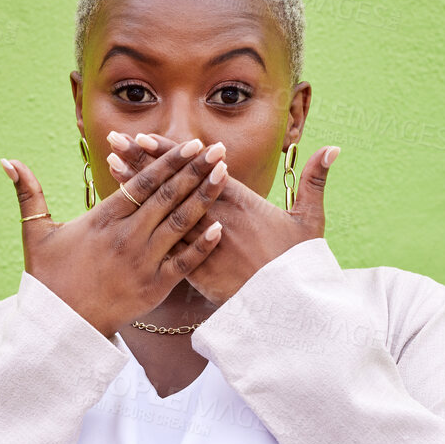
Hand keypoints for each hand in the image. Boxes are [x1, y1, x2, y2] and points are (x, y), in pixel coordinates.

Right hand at [0, 139, 227, 336]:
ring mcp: (143, 262)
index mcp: (103, 219)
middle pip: (167, 196)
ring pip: (180, 223)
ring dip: (204, 197)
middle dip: (194, 170)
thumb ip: (28, 194)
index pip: (141, 182)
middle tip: (217, 149)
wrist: (60, 326)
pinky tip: (219, 227)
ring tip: (223, 175)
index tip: (189, 144)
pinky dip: (202, 245)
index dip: (167, 161)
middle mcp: (126, 237)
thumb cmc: (48, 278)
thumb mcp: (36, 234)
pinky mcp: (155, 287)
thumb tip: (7, 160)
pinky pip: (184, 262)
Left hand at [105, 130, 337, 306]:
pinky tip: (123, 215)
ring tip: (111, 167)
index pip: (198, 169)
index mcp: (241, 201)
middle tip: (114, 141)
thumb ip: (315, 182)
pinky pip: (166, 245)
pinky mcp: (198, 269)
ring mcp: (205, 243)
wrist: (293, 307)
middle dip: (142, 161)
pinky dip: (143, 227)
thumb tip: (333, 148)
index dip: (169, 152)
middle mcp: (218, 217)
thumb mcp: (311, 221)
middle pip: (173, 183)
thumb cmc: (300, 264)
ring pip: (164, 209)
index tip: (144, 136)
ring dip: (136, 188)